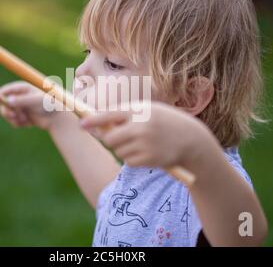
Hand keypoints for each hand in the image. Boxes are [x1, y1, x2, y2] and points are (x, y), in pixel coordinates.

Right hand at [0, 81, 62, 130]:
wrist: (57, 119)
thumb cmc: (49, 105)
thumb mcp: (36, 101)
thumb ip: (22, 100)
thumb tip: (8, 100)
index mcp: (22, 89)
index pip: (6, 90)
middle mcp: (19, 97)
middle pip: (3, 103)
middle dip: (7, 111)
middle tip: (13, 116)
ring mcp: (19, 107)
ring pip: (7, 114)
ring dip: (14, 119)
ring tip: (25, 120)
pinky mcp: (20, 117)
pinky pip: (13, 121)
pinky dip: (19, 124)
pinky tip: (28, 124)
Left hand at [79, 101, 210, 168]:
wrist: (191, 139)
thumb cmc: (163, 122)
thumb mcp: (147, 110)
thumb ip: (124, 115)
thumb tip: (97, 126)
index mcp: (139, 110)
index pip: (110, 114)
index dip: (93, 120)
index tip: (81, 124)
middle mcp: (140, 126)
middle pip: (110, 138)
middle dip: (110, 139)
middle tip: (119, 137)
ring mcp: (145, 144)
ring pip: (119, 151)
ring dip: (124, 149)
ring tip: (141, 142)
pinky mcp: (149, 159)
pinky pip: (128, 161)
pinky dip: (132, 159)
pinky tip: (146, 152)